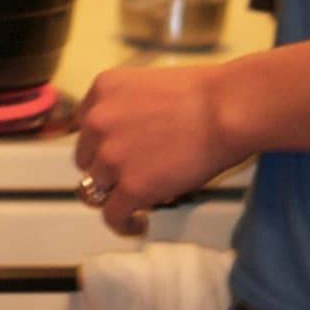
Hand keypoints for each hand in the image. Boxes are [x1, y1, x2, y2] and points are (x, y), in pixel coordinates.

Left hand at [73, 62, 244, 236]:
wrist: (225, 109)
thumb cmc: (203, 93)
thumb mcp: (150, 85)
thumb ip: (128, 107)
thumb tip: (129, 136)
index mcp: (103, 89)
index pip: (84, 124)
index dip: (99, 141)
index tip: (112, 151)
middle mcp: (98, 121)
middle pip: (86, 158)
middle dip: (105, 167)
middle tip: (131, 172)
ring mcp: (111, 156)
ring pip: (96, 189)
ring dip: (116, 194)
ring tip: (137, 200)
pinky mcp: (130, 188)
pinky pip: (112, 217)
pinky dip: (124, 224)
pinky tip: (138, 223)